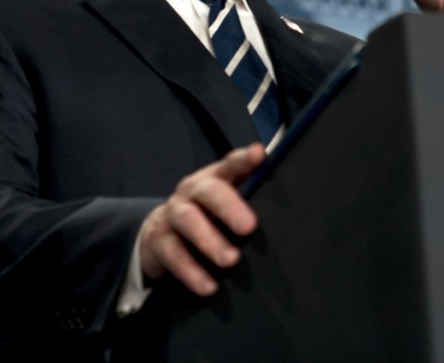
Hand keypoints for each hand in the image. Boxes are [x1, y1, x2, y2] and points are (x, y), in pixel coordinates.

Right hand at [138, 142, 265, 295]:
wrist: (158, 235)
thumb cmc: (205, 215)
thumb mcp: (226, 201)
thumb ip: (250, 195)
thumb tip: (285, 201)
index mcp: (213, 178)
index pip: (230, 164)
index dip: (244, 160)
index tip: (259, 156)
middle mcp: (191, 191)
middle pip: (208, 191)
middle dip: (229, 207)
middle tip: (249, 227)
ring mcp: (172, 214)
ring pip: (188, 220)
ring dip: (209, 240)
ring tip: (231, 260)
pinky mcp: (159, 241)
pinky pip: (173, 254)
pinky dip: (191, 271)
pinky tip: (209, 286)